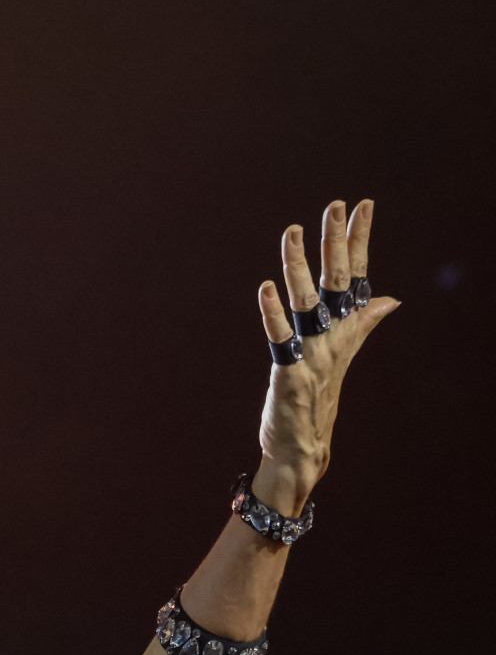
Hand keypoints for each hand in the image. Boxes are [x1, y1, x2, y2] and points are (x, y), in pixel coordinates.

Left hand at [254, 198, 398, 511]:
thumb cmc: (317, 400)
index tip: (362, 206)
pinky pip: (280, 340)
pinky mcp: (289, 375)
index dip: (358, 241)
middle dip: (335, 243)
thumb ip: (361, 324)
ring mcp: (311, 356)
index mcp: (341, 329)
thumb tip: (389, 298)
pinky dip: (273, 314)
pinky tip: (265, 288)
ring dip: (298, 267)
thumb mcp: (341, 356)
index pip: (354, 276)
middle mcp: (330, 338)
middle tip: (335, 204)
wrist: (303, 449)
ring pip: (306, 303)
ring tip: (291, 232)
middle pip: (335, 282)